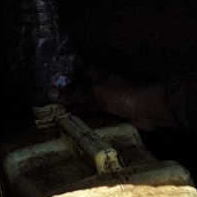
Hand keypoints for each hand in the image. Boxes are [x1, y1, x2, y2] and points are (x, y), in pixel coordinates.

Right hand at [55, 71, 175, 130]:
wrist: (152, 107)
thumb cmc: (124, 92)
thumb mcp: (96, 90)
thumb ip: (75, 92)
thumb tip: (51, 93)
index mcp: (98, 72)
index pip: (76, 70)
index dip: (61, 75)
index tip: (44, 82)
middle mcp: (102, 83)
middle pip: (81, 89)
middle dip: (66, 96)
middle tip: (45, 105)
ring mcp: (109, 99)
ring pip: (88, 104)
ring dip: (75, 110)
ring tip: (54, 118)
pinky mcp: (115, 113)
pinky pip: (98, 116)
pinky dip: (87, 120)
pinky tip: (72, 126)